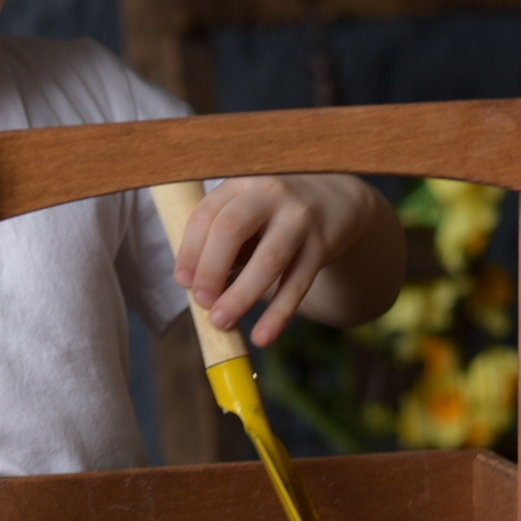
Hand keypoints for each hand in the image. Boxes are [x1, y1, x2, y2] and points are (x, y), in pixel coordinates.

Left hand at [173, 173, 395, 345]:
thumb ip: (218, 240)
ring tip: (221, 322)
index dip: (190, 251)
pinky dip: (279, 313)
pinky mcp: (323, 244)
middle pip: (231, 229)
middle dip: (210, 270)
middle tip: (201, 302)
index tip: (182, 282)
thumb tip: (192, 286)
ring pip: (268, 260)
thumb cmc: (272, 214)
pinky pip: (298, 283)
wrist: (337, 199)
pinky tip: (262, 336)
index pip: (206, 214)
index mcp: (240, 184)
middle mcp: (270, 193)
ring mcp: (300, 218)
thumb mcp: (244, 211)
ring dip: (241, 296)